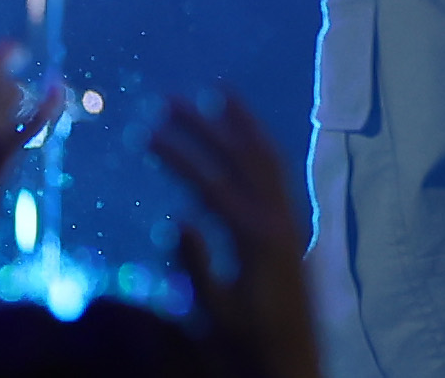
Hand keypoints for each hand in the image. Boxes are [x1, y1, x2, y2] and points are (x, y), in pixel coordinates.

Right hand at [153, 90, 318, 377]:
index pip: (213, 184)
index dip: (181, 156)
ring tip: (219, 93)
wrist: (295, 358)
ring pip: (268, 156)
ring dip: (243, 122)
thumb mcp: (217, 312)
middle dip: (206, 125)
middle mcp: (279, 218)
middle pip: (241, 157)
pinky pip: (278, 171)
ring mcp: (290, 217)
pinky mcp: (293, 224)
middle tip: (171, 99)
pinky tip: (244, 135)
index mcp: (256, 238)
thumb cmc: (249, 342)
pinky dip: (260, 144)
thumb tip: (176, 220)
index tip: (149, 133)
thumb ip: (198, 267)